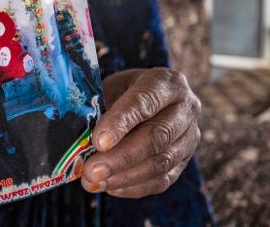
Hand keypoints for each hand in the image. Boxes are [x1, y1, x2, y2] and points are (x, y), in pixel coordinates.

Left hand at [81, 68, 200, 197]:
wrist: (146, 99)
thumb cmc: (123, 91)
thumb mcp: (112, 87)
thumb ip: (101, 108)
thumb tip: (80, 138)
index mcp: (166, 82)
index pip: (144, 101)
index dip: (121, 123)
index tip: (98, 141)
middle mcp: (185, 108)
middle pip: (157, 136)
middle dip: (121, 157)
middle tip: (92, 170)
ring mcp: (189, 137)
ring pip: (161, 162)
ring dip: (125, 175)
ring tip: (95, 181)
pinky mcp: (184, 161)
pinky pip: (162, 180)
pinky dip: (134, 186)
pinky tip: (110, 187)